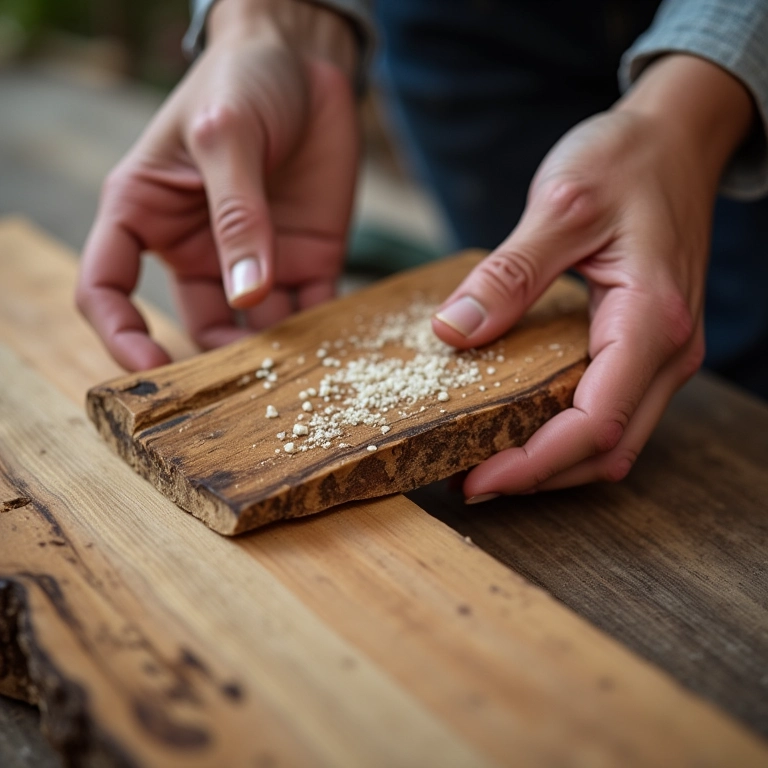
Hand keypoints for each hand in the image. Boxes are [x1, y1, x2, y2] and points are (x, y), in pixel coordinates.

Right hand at [77, 0, 358, 370]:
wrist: (308, 61)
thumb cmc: (244, 80)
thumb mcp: (226, 135)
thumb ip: (237, 214)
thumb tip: (248, 296)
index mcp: (147, 214)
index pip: (107, 286)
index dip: (119, 333)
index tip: (149, 368)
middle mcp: (198, 248)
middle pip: (197, 324)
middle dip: (216, 361)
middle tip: (241, 390)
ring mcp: (254, 260)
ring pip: (255, 330)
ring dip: (272, 357)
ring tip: (292, 379)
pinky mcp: (306, 260)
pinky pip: (310, 310)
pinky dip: (320, 336)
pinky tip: (331, 352)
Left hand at [432, 55, 753, 497]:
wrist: (676, 139)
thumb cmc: (628, 161)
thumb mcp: (560, 205)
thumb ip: (509, 274)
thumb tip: (454, 332)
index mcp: (652, 320)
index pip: (596, 424)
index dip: (534, 464)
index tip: (476, 480)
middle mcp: (669, 350)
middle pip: (607, 450)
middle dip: (538, 476)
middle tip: (471, 481)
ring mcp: (663, 354)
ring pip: (613, 441)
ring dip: (553, 463)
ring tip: (488, 463)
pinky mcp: (645, 348)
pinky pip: (610, 412)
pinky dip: (565, 435)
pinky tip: (521, 427)